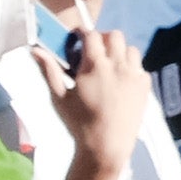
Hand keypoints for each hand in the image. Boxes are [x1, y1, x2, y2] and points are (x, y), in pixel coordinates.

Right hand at [52, 21, 139, 149]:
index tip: (77, 37)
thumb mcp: (59, 97)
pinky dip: (130, 68)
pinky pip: (140, 67)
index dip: (83, 33)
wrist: (106, 146)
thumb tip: (35, 50)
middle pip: (114, 36)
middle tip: (92, 52)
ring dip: (118, 52)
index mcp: (95, 65)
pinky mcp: (145, 86)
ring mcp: (134, 75)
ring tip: (108, 67)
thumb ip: (49, 70)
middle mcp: (118, 65)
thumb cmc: (79, 123)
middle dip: (102, 39)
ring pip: (129, 49)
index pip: (92, 35)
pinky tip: (120, 82)